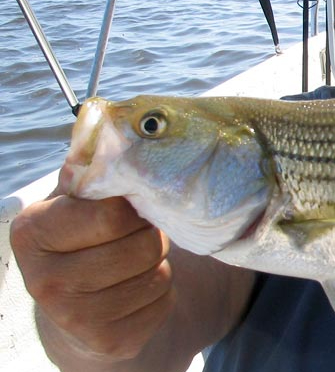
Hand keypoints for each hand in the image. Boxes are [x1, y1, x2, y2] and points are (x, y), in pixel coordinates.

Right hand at [10, 182, 173, 361]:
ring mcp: (75, 318)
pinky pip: (165, 302)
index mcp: (32, 233)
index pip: (112, 214)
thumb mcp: (76, 200)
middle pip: (143, 246)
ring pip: (158, 274)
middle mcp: (45, 280)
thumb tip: (115, 129)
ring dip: (159, 263)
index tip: (128, 207)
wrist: (74, 304)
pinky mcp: (109, 342)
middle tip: (137, 236)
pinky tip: (137, 288)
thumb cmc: (82, 237)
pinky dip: (162, 292)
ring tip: (136, 261)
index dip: (134, 207)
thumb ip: (93, 170)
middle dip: (151, 235)